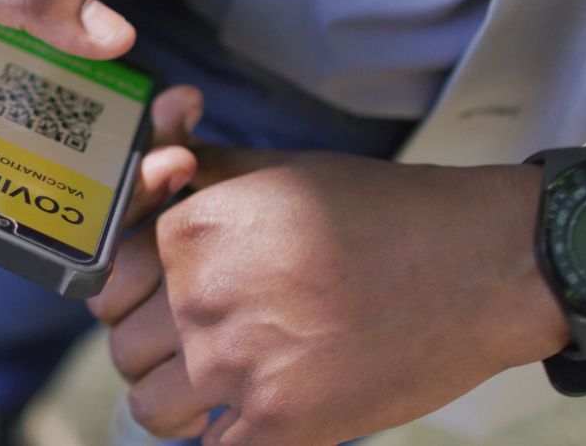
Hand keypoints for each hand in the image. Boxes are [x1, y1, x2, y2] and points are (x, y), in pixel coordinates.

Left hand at [92, 148, 570, 444]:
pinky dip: (227, 440)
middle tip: (200, 340)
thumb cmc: (379, 212)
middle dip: (155, 346)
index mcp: (190, 232)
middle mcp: (200, 296)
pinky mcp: (281, 423)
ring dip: (178, 401)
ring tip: (220, 384)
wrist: (478, 263)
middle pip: (123, 347)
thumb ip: (195, 171)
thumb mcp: (275, 170)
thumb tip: (152, 167)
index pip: (107, 285)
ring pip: (151, 408)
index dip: (131, 296)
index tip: (157, 301)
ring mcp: (237, 365)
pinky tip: (254, 416)